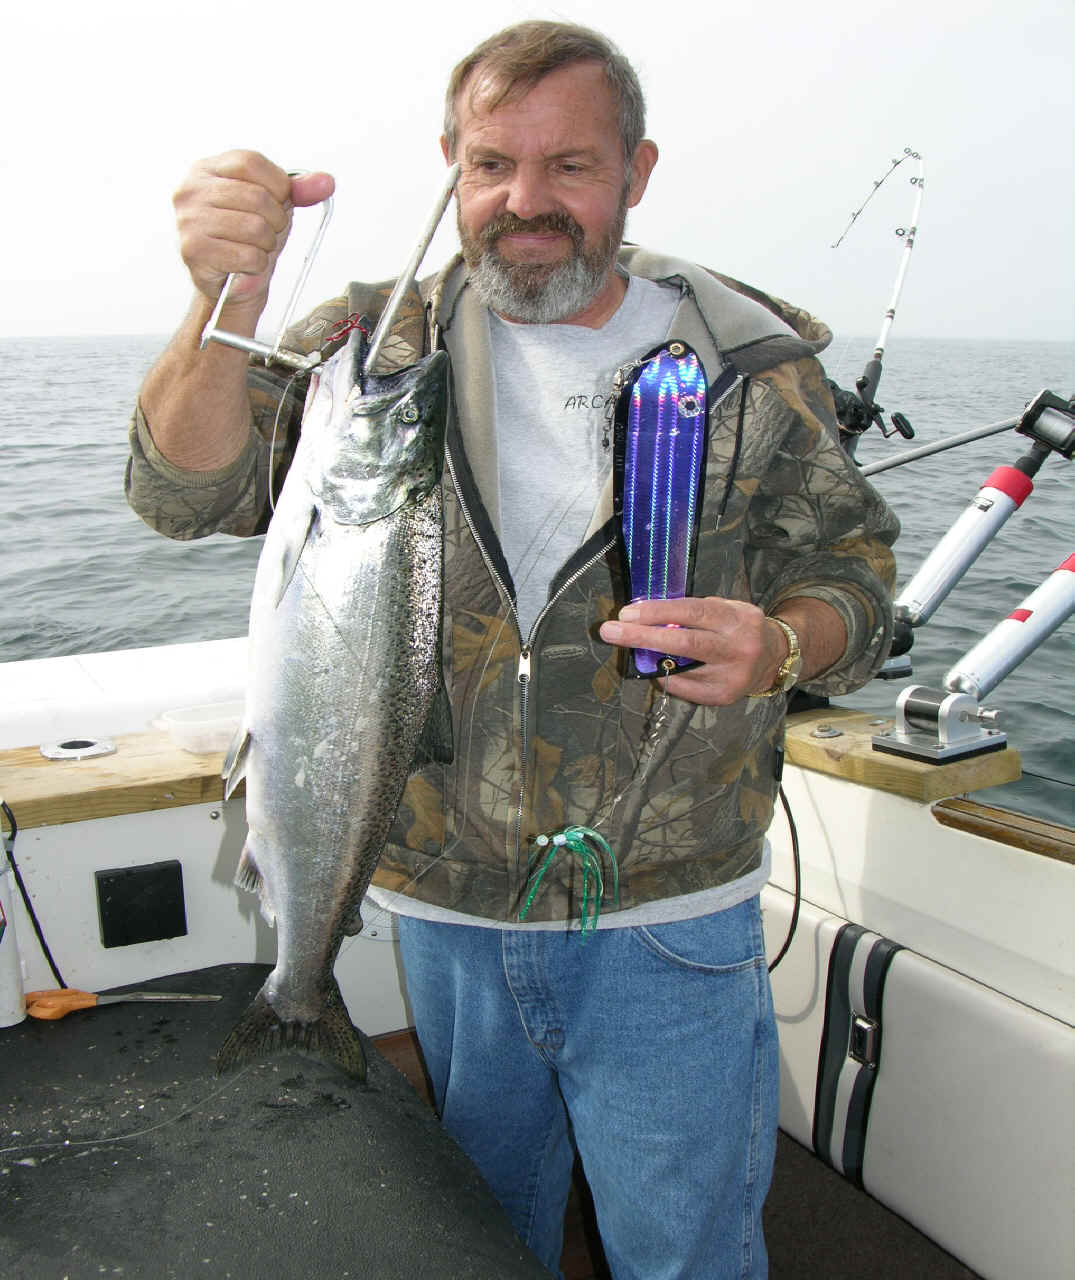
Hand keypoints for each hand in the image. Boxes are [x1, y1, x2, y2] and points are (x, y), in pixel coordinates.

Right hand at [173, 150, 334, 312]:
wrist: (230, 285)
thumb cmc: (248, 239)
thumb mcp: (275, 207)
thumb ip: (299, 191)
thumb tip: (326, 182)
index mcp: (206, 169)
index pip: (250, 162)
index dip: (277, 185)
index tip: (278, 202)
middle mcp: (191, 190)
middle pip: (257, 196)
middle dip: (276, 220)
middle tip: (267, 233)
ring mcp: (189, 220)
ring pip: (256, 227)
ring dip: (267, 245)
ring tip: (254, 248)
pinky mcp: (194, 251)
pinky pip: (248, 255)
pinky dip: (257, 264)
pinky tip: (246, 264)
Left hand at [598, 597, 788, 705]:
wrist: (774, 658)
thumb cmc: (739, 628)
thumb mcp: (726, 609)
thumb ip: (694, 611)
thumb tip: (650, 615)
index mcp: (737, 619)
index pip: (692, 612)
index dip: (657, 612)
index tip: (627, 613)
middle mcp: (737, 648)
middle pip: (684, 643)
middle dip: (642, 636)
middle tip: (610, 630)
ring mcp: (731, 676)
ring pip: (680, 668)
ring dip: (649, 657)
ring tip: (629, 646)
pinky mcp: (723, 696)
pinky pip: (684, 687)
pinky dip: (665, 676)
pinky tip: (657, 667)